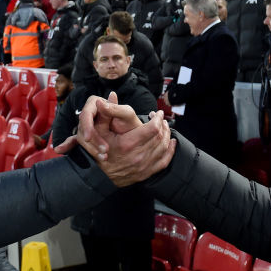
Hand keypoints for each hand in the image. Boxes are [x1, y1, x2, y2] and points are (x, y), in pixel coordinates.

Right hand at [55, 92, 175, 186]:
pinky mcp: (146, 173)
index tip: (157, 113)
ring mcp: (143, 166)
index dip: (157, 118)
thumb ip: (107, 112)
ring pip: (164, 147)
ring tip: (165, 127)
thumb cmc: (98, 151)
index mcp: (128, 144)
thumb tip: (111, 94)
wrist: (98, 176)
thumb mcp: (98, 130)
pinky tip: (172, 143)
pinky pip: (164, 161)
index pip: (152, 128)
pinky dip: (170, 151)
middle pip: (160, 137)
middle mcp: (137, 156)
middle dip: (163, 125)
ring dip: (167, 135)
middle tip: (161, 119)